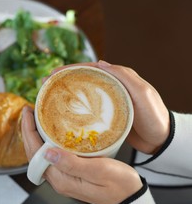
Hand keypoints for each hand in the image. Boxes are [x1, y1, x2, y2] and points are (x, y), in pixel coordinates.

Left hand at [21, 107, 142, 203]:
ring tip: (36, 118)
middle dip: (29, 131)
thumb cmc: (119, 185)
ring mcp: (62, 177)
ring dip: (36, 136)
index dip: (28, 131)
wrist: (129, 199)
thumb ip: (72, 163)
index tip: (28, 112)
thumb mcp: (99, 171)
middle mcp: (58, 179)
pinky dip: (46, 141)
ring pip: (40, 154)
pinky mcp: (69, 174)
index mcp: (61, 179)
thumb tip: (47, 153)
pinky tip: (50, 131)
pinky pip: (51, 155)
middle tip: (29, 110)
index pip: (35, 153)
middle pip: (34, 153)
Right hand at [50, 61, 169, 153]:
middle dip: (61, 82)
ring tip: (47, 98)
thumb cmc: (154, 116)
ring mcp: (106, 104)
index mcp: (118, 79)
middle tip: (43, 85)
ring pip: (81, 96)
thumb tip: (100, 62)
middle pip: (81, 81)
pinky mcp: (104, 118)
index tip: (52, 74)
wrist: (161, 140)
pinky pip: (85, 111)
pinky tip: (61, 115)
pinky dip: (72, 110)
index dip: (69, 70)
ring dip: (64, 96)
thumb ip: (124, 76)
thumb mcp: (142, 93)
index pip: (89, 69)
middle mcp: (110, 89)